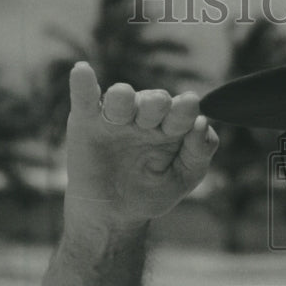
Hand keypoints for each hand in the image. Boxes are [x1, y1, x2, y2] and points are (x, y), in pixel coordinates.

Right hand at [63, 62, 218, 229]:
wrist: (114, 215)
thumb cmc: (153, 191)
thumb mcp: (184, 177)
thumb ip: (199, 152)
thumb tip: (202, 122)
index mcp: (172, 125)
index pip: (182, 111)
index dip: (186, 109)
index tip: (190, 106)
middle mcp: (145, 117)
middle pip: (154, 101)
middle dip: (157, 104)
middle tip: (160, 107)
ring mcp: (115, 118)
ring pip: (121, 98)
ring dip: (124, 98)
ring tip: (123, 97)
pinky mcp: (86, 122)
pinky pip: (84, 98)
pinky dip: (82, 84)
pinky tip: (83, 71)